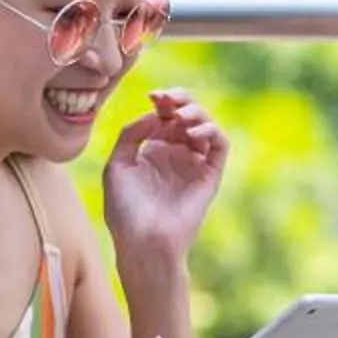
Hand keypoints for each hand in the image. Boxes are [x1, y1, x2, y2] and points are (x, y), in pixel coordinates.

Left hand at [101, 89, 228, 265]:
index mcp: (153, 150)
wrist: (143, 241)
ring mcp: (194, 164)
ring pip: (206, 125)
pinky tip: (192, 133)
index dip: (163, 100)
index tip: (154, 96)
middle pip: (187, 114)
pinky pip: (220, 145)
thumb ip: (132, 134)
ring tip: (181, 119)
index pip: (165, 115)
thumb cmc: (125, 211)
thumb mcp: (117, 165)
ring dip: (196, 114)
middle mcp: (176, 154)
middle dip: (181, 100)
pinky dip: (211, 131)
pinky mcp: (210, 175)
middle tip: (170, 100)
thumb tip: (156, 115)